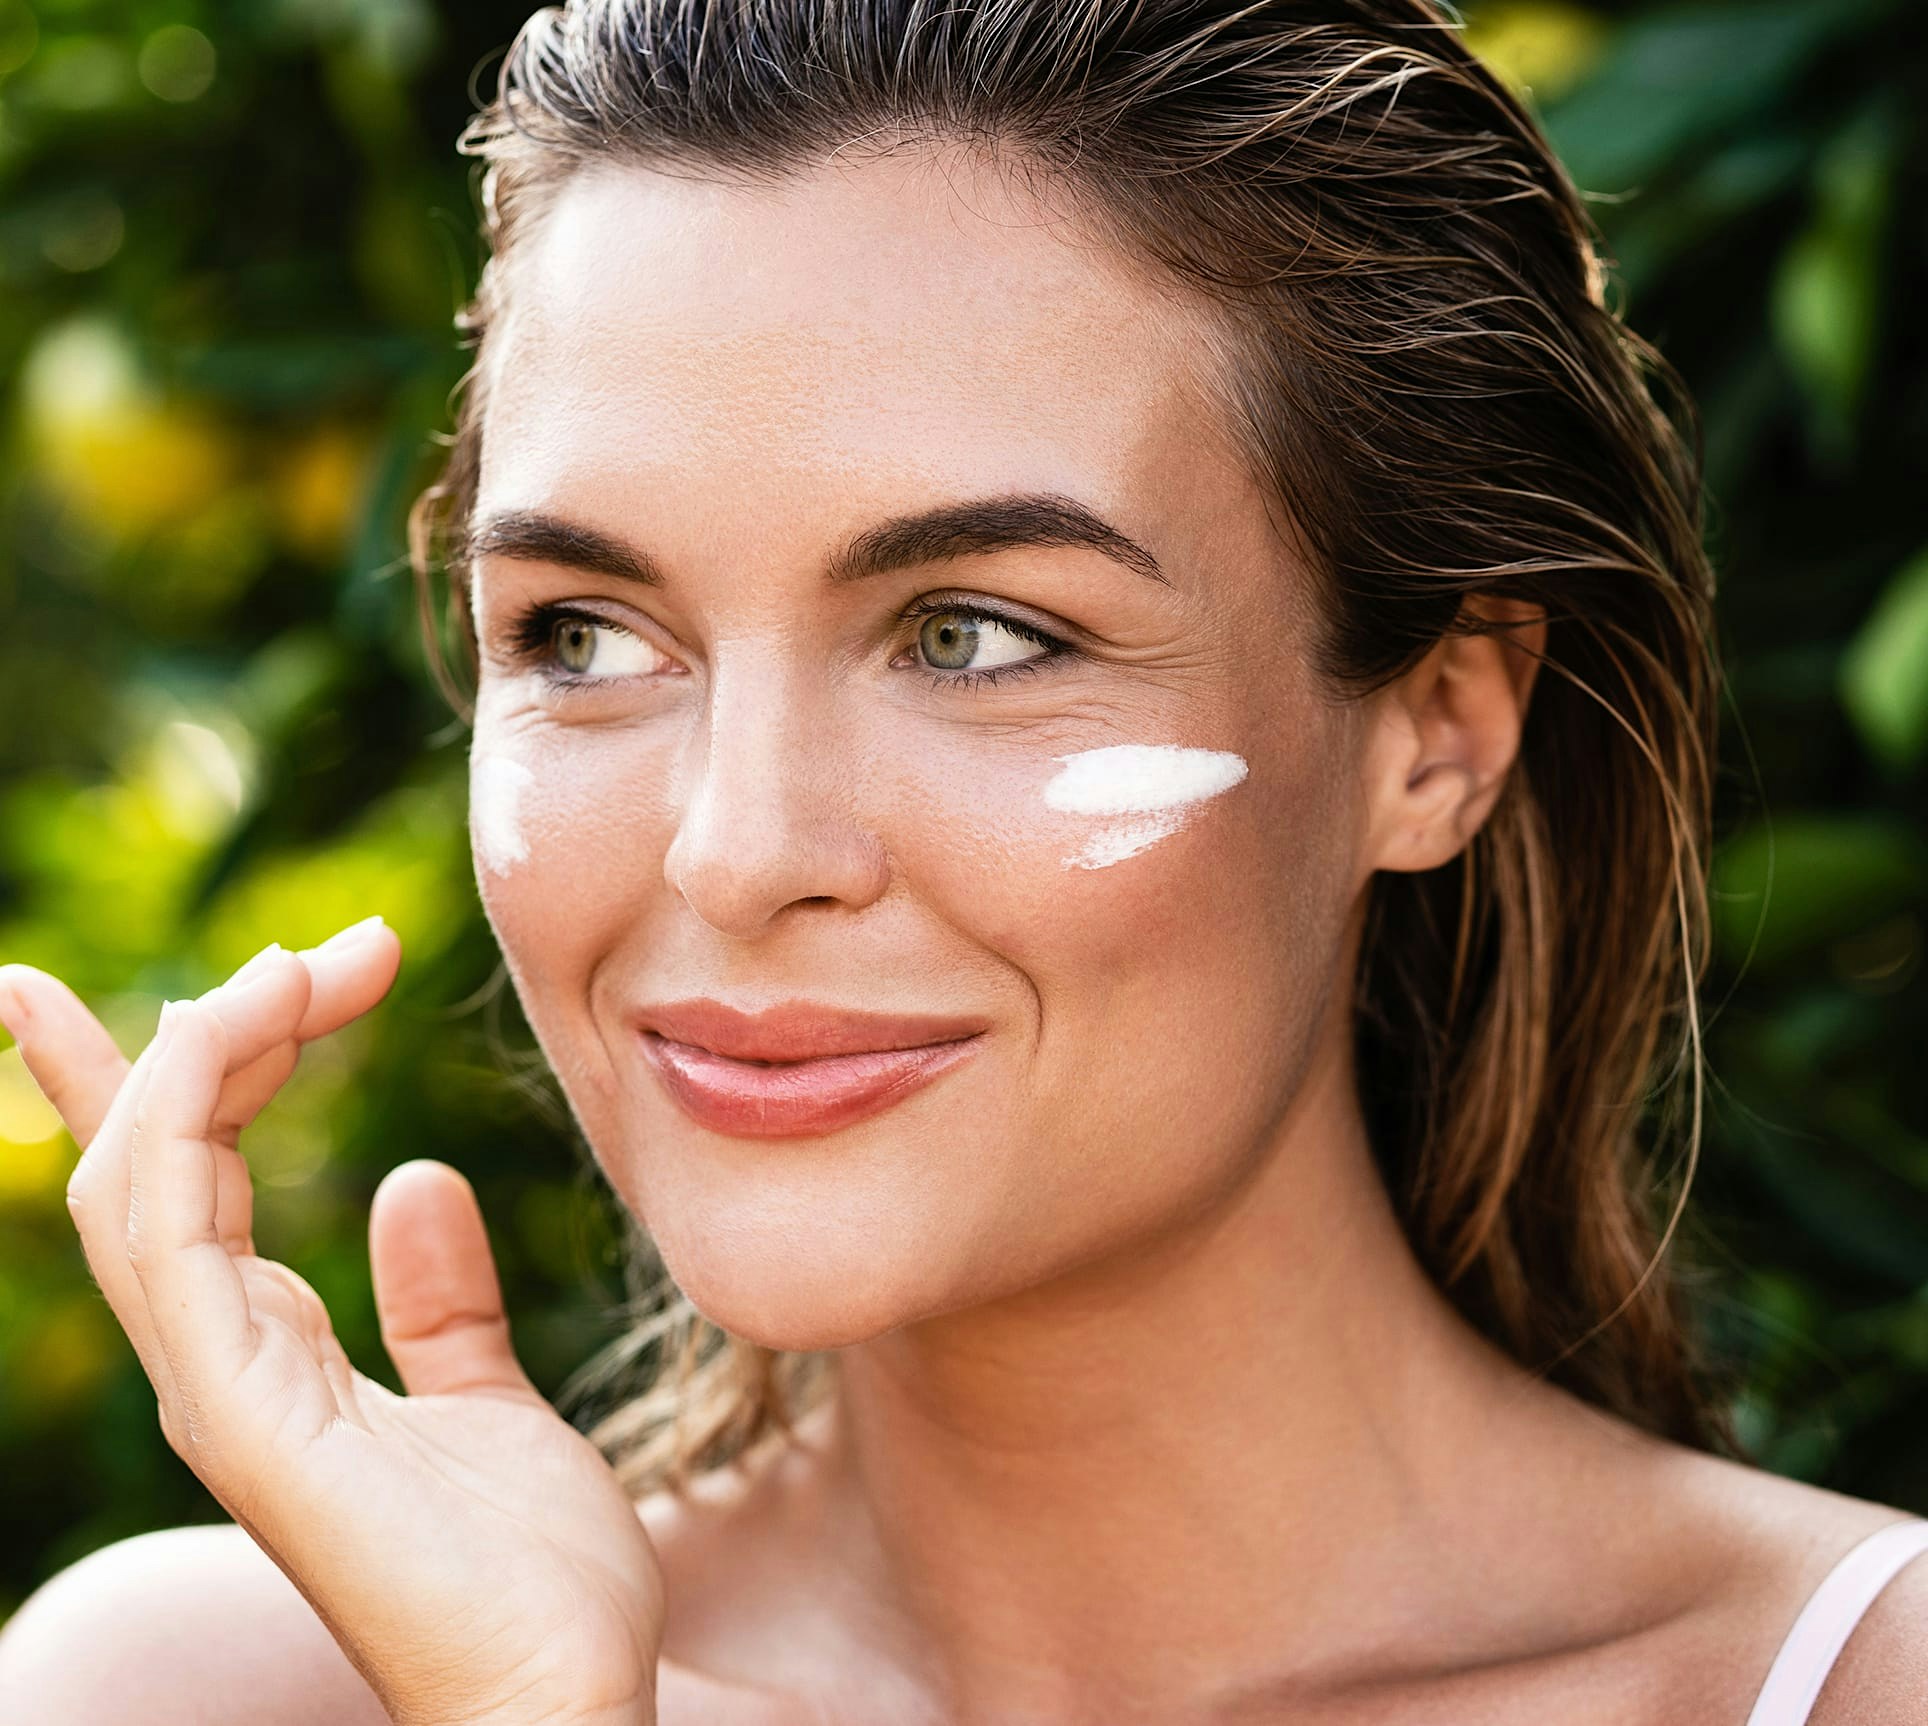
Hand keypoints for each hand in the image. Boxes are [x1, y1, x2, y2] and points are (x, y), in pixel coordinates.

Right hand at [0, 923, 664, 1725]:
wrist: (563, 1686)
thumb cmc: (529, 1569)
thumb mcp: (489, 1397)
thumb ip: (439, 1303)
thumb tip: (413, 1184)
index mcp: (268, 1355)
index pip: (179, 1187)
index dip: (160, 1077)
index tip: (199, 971)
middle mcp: (220, 1364)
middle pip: (140, 1165)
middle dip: (184, 1037)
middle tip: (316, 950)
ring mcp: (218, 1390)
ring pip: (141, 1180)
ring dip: (200, 1052)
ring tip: (298, 970)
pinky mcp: (241, 1414)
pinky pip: (170, 1237)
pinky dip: (183, 1121)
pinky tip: (249, 1034)